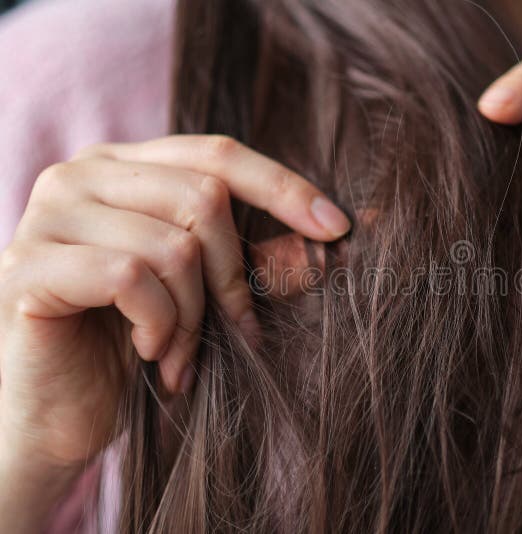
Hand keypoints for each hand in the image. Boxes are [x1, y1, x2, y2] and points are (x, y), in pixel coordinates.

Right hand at [0, 135, 349, 474]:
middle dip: (235, 277)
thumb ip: (254, 257)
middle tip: (237, 330)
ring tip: (180, 353)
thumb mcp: (204, 292)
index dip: (283, 186)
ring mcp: (48, 214)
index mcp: (125, 166)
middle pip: (203, 197)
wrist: (58, 415)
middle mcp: (81, 174)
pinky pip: (131, 276)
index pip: (218, 154)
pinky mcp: (30, 265)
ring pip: (173, 244)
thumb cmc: (136, 345)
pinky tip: (148, 353)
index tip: (337, 227)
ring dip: (194, 316)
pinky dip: (158, 325)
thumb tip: (333, 231)